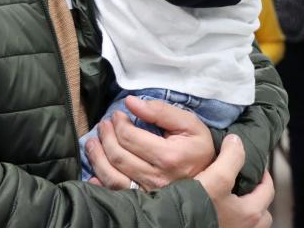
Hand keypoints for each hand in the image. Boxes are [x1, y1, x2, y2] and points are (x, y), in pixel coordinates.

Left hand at [83, 95, 214, 189]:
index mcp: (169, 157)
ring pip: (111, 176)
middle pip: (118, 155)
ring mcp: (148, 192)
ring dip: (97, 156)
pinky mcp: (142, 201)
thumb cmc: (197, 149)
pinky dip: (99, 182)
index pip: (130, 137)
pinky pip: (114, 194)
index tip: (117, 115)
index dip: (118, 123)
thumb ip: (161, 111)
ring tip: (93, 142)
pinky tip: (94, 171)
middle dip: (106, 136)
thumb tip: (132, 102)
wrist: (210, 179)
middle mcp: (156, 178)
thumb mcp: (189, 124)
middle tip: (104, 125)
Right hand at [195, 134, 273, 227]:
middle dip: (257, 197)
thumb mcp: (217, 178)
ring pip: (250, 223)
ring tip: (232, 200)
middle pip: (261, 211)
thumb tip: (236, 141)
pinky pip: (234, 225)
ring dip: (245, 212)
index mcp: (251, 212)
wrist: (177, 225)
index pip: (268, 190)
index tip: (256, 165)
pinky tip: (217, 210)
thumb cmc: (199, 208)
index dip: (264, 175)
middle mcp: (247, 227)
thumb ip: (230, 158)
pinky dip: (232, 218)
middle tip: (245, 185)